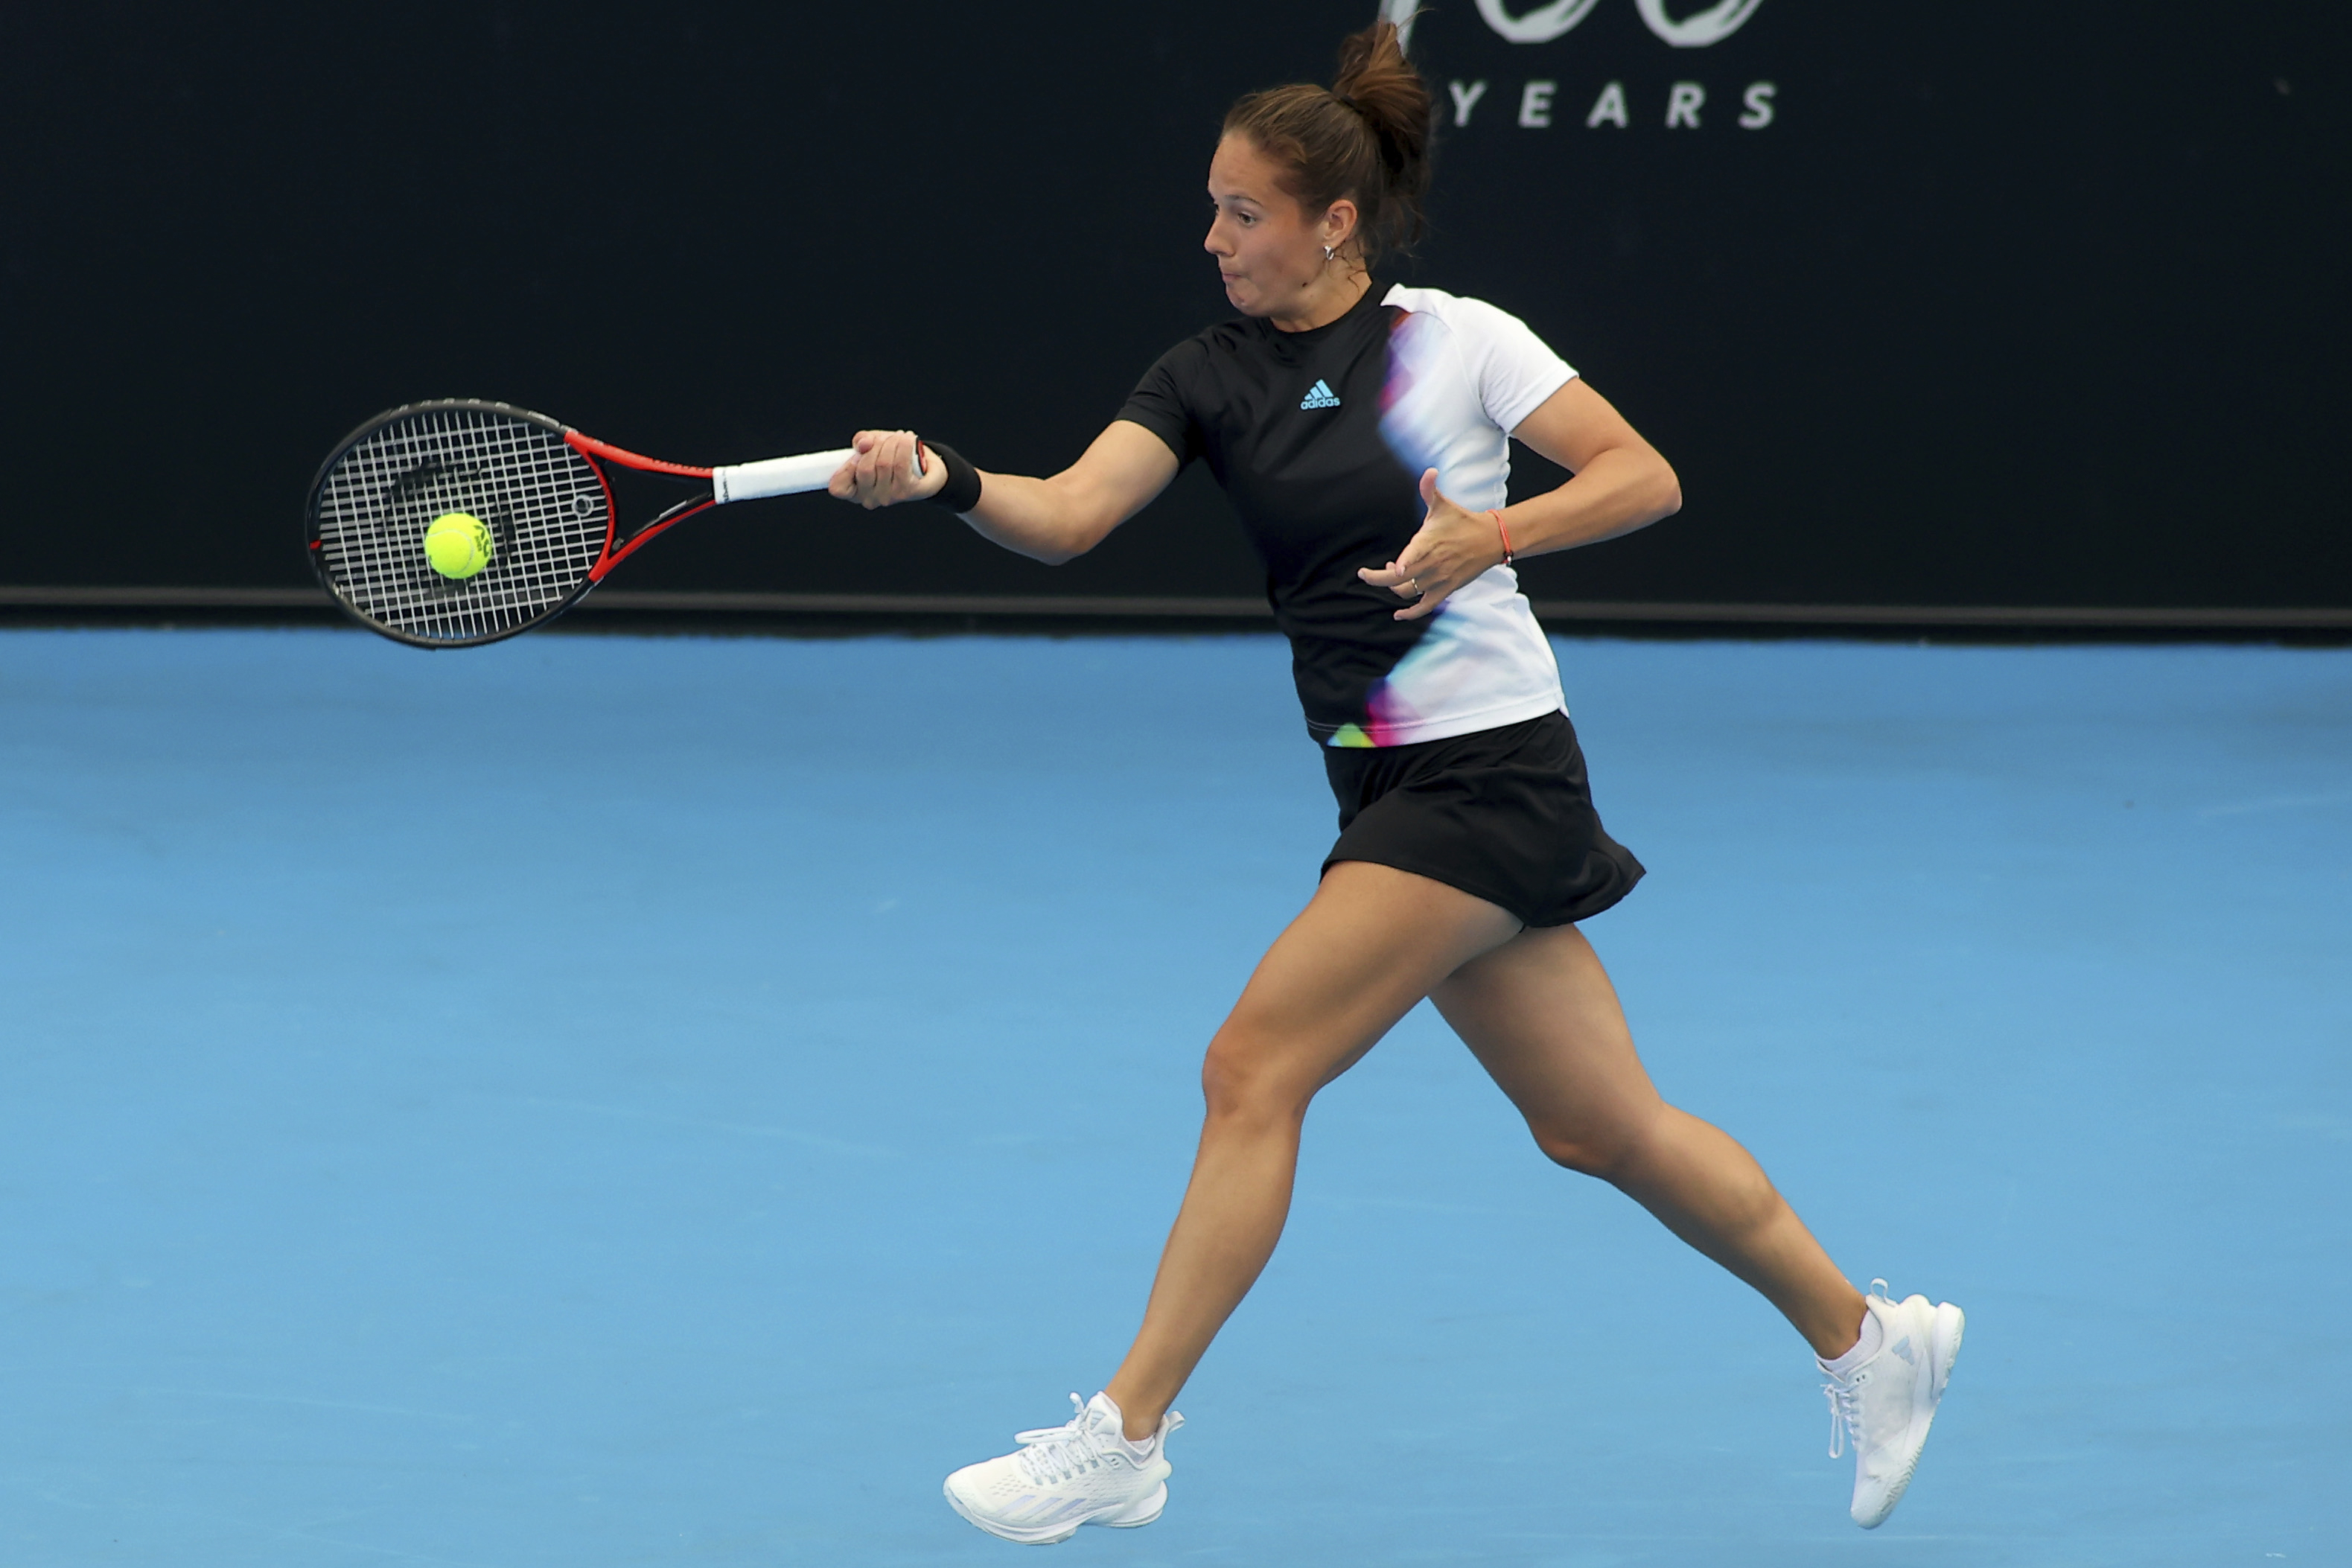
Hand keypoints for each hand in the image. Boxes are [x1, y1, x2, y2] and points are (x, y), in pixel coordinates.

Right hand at [829, 429, 947, 509]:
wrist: (925, 468)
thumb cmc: (892, 457)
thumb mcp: (871, 445)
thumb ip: (861, 441)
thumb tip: (864, 444)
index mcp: (854, 490)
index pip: (837, 488)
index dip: (845, 468)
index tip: (858, 453)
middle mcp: (869, 499)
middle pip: (864, 469)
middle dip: (875, 446)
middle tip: (885, 439)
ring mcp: (888, 498)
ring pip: (883, 464)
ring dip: (891, 443)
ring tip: (899, 437)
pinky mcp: (906, 492)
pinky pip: (901, 464)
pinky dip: (903, 446)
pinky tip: (908, 438)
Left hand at [1356, 469, 1505, 620]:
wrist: (1490, 539)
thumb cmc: (1462, 521)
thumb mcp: (1443, 505)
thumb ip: (1429, 490)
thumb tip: (1429, 471)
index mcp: (1429, 541)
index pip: (1415, 554)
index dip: (1406, 562)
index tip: (1395, 568)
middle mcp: (1433, 563)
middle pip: (1400, 579)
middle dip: (1378, 578)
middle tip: (1364, 573)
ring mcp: (1439, 579)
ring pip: (1408, 592)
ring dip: (1394, 587)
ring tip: (1393, 574)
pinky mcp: (1446, 589)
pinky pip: (1425, 607)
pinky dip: (1410, 614)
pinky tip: (1398, 615)